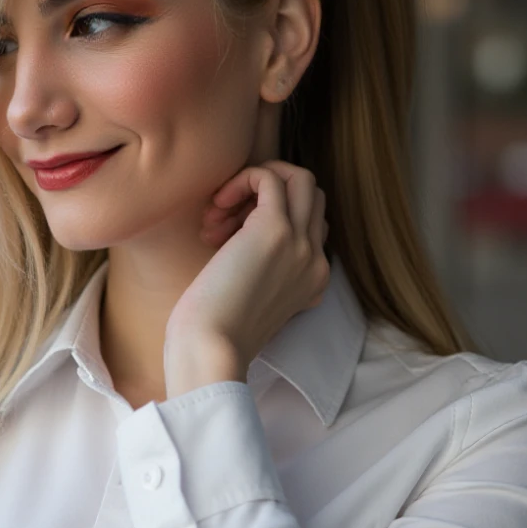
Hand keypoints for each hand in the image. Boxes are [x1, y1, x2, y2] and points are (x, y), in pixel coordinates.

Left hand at [164, 161, 329, 388]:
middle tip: (222, 222)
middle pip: (308, 196)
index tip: (228, 238)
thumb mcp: (247, 302)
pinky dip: (242, 179)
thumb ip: (257, 273)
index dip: (268, 217)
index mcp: (313, 281)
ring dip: (254, 183)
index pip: (310, 224)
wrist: (211, 350)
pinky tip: (217, 204)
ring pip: (298, 179)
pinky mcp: (275, 230)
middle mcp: (315, 260)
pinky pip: (269, 177)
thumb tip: (233, 237)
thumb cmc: (214, 333)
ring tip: (217, 212)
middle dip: (263, 196)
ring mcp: (300, 244)